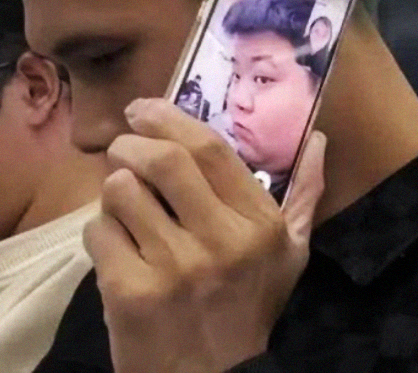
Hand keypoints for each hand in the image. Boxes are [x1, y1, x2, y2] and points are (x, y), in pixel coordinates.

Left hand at [84, 99, 324, 372]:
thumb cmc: (251, 307)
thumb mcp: (291, 253)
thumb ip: (305, 193)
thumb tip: (319, 139)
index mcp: (259, 223)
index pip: (210, 149)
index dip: (170, 119)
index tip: (146, 109)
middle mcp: (220, 240)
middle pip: (163, 161)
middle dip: (132, 142)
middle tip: (123, 143)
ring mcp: (174, 268)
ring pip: (122, 192)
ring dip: (115, 187)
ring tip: (123, 199)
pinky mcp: (131, 294)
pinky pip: (98, 232)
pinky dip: (100, 229)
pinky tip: (115, 242)